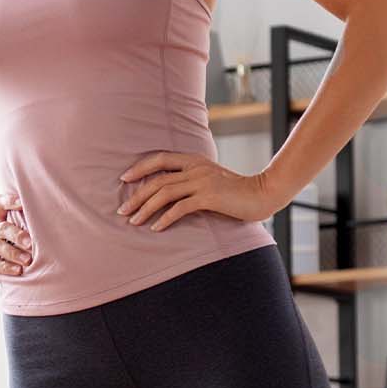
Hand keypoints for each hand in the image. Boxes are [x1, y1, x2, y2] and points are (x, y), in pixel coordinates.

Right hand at [0, 187, 33, 291]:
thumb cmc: (8, 248)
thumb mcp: (16, 236)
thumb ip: (28, 228)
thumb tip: (56, 223)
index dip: (10, 201)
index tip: (23, 203)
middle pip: (2, 228)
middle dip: (17, 235)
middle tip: (31, 243)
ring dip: (14, 253)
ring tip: (28, 260)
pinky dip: (7, 267)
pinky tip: (18, 270)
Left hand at [117, 151, 277, 230]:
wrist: (263, 194)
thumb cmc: (237, 191)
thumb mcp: (212, 180)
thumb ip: (193, 181)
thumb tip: (170, 192)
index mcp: (194, 160)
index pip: (160, 159)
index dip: (140, 168)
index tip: (124, 179)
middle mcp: (195, 168)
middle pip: (157, 179)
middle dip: (136, 195)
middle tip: (123, 211)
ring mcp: (202, 181)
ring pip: (164, 193)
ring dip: (145, 208)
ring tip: (134, 222)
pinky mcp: (209, 197)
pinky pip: (180, 208)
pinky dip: (165, 218)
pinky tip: (156, 228)